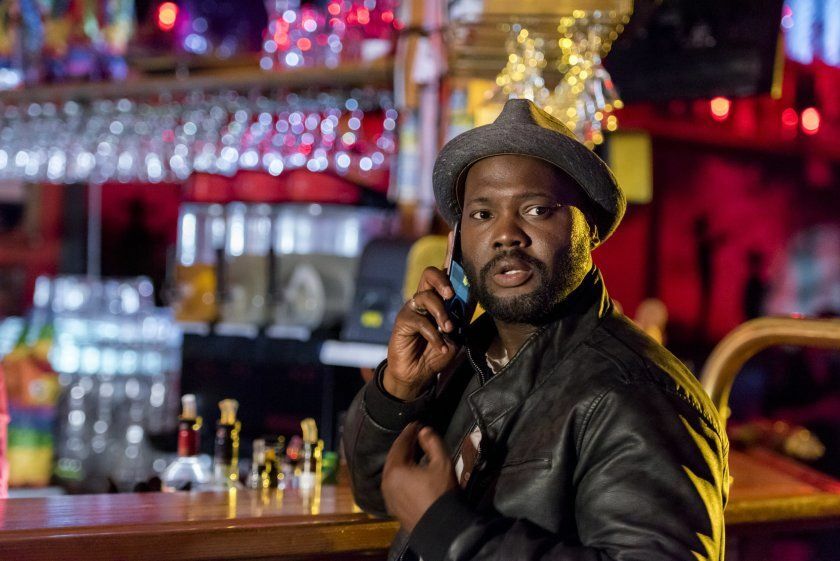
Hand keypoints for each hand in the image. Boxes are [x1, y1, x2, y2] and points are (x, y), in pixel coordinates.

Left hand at [382, 423, 457, 531]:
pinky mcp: (394, 508)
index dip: (409, 432)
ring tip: (412, 453)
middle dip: (403, 445)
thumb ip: (432, 443)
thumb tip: (424, 430)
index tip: (416, 424)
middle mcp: (386, 483)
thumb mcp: (442, 464)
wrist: (442, 528)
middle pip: (393, 457)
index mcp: (395, 470)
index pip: (400, 444)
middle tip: (413, 436)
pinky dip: (400, 476)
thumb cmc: (441, 494)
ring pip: (392, 472)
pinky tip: (409, 474)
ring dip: (400, 460)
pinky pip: (394, 485)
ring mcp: (388, 497)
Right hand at [384, 260, 460, 399]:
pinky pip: (419, 319)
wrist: (419, 374)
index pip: (445, 271)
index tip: (455, 233)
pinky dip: (433, 334)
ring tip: (448, 330)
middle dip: (443, 281)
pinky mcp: (403, 321)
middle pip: (430, 273)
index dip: (450, 252)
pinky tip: (439, 345)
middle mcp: (426, 299)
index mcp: (441, 298)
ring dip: (441, 313)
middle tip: (451, 296)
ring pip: (426, 296)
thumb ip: (460, 316)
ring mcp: (413, 308)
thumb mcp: (457, 334)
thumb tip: (467, 301)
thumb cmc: (438, 351)